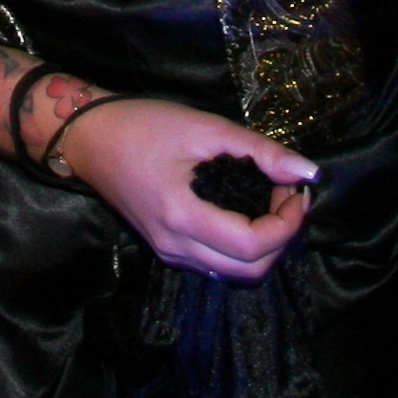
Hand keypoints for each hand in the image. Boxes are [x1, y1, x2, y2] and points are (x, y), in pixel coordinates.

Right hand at [58, 97, 316, 280]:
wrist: (89, 137)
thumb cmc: (142, 125)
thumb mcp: (205, 128)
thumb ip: (259, 152)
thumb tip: (308, 172)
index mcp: (183, 217)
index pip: (253, 245)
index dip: (287, 223)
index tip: (296, 190)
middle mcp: (175, 246)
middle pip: (249, 270)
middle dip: (281, 237)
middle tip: (286, 194)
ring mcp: (168, 252)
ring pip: (233, 272)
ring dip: (263, 245)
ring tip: (269, 200)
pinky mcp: (165, 248)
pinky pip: (215, 262)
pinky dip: (241, 246)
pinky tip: (244, 209)